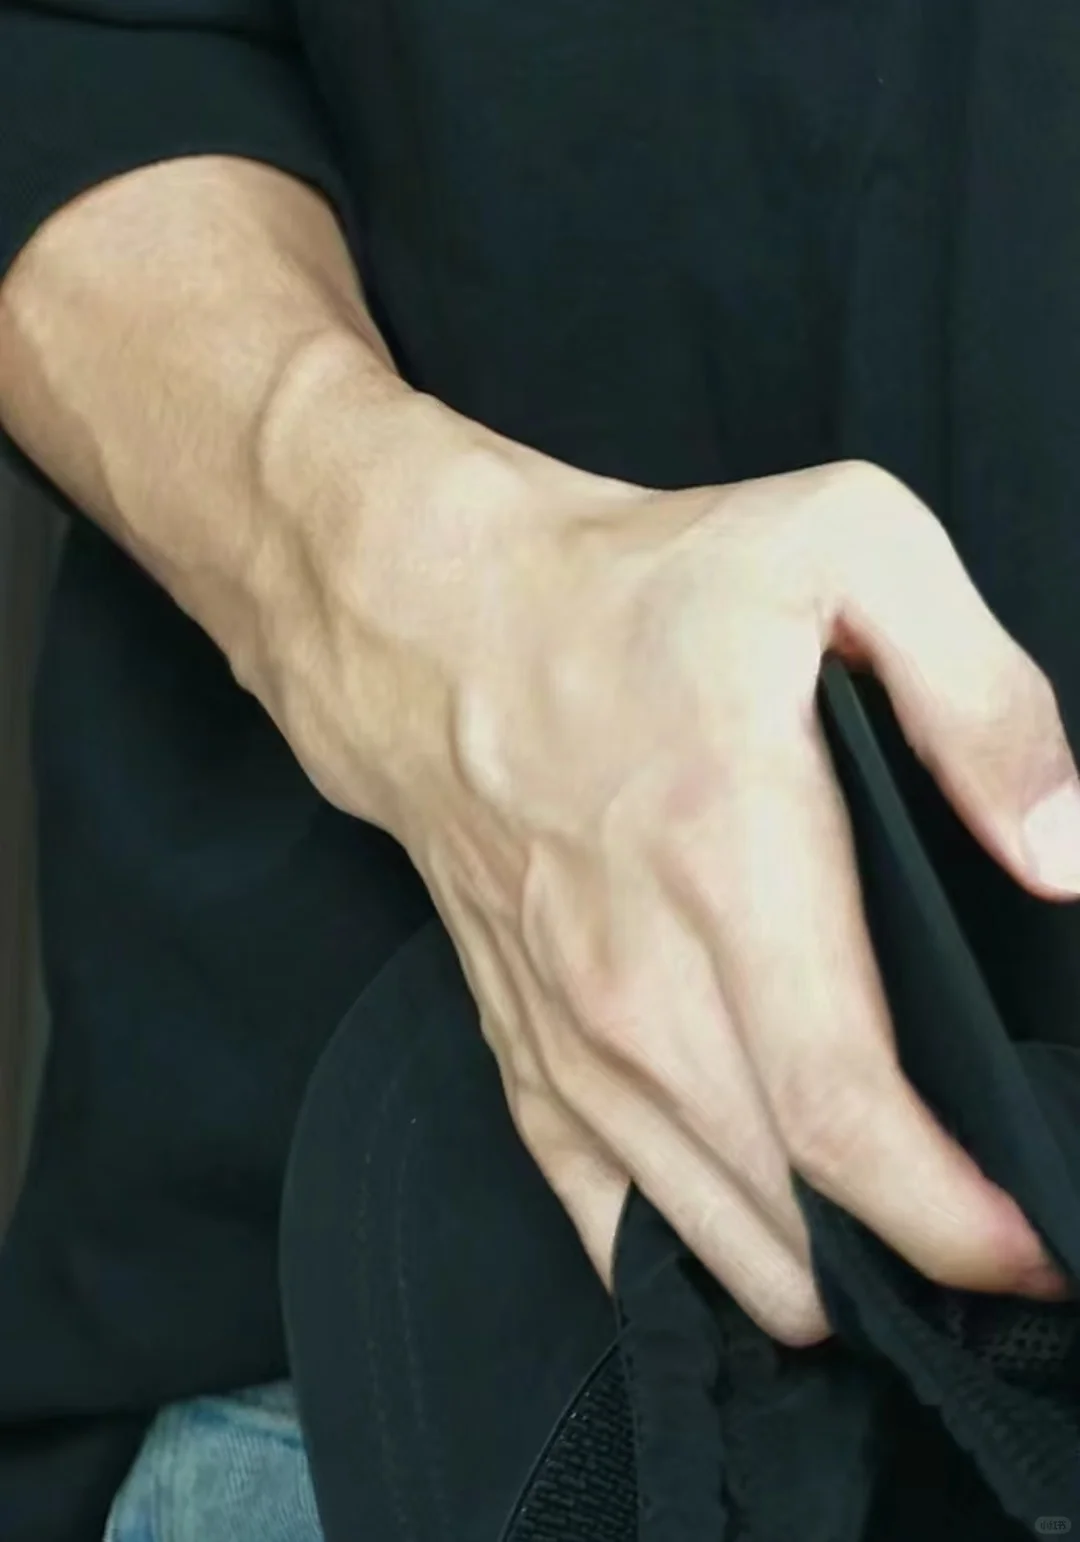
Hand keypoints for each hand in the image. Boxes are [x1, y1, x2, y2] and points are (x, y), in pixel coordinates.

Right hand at [271, 399, 1079, 1343]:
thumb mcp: (847, 549)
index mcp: (728, 857)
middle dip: (905, 1280)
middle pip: (785, 1211)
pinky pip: (602, 1216)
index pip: (845, 1112)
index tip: (1031, 1257)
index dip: (951, 1223)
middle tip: (988, 1272)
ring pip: (702, 1235)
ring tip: (895, 1278)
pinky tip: (763, 1268)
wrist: (443, 628)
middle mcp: (636, 978)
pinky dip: (690, 1268)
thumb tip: (1065, 853)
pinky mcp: (525, 1049)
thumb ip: (981, 697)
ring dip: (811, 1287)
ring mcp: (568, 1030)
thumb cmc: (641, 592)